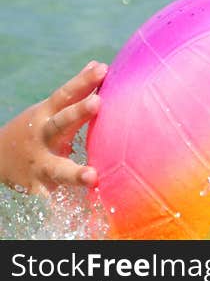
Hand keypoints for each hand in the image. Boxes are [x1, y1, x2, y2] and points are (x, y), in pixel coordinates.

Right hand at [0, 61, 106, 194]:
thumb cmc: (38, 127)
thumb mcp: (51, 108)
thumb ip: (76, 90)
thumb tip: (99, 64)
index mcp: (48, 114)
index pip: (67, 94)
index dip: (83, 80)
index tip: (103, 69)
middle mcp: (43, 136)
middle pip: (61, 122)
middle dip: (78, 113)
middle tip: (98, 103)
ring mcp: (38, 163)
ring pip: (56, 167)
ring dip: (74, 173)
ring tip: (93, 177)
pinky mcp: (36, 187)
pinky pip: (49, 199)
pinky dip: (59, 207)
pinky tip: (73, 215)